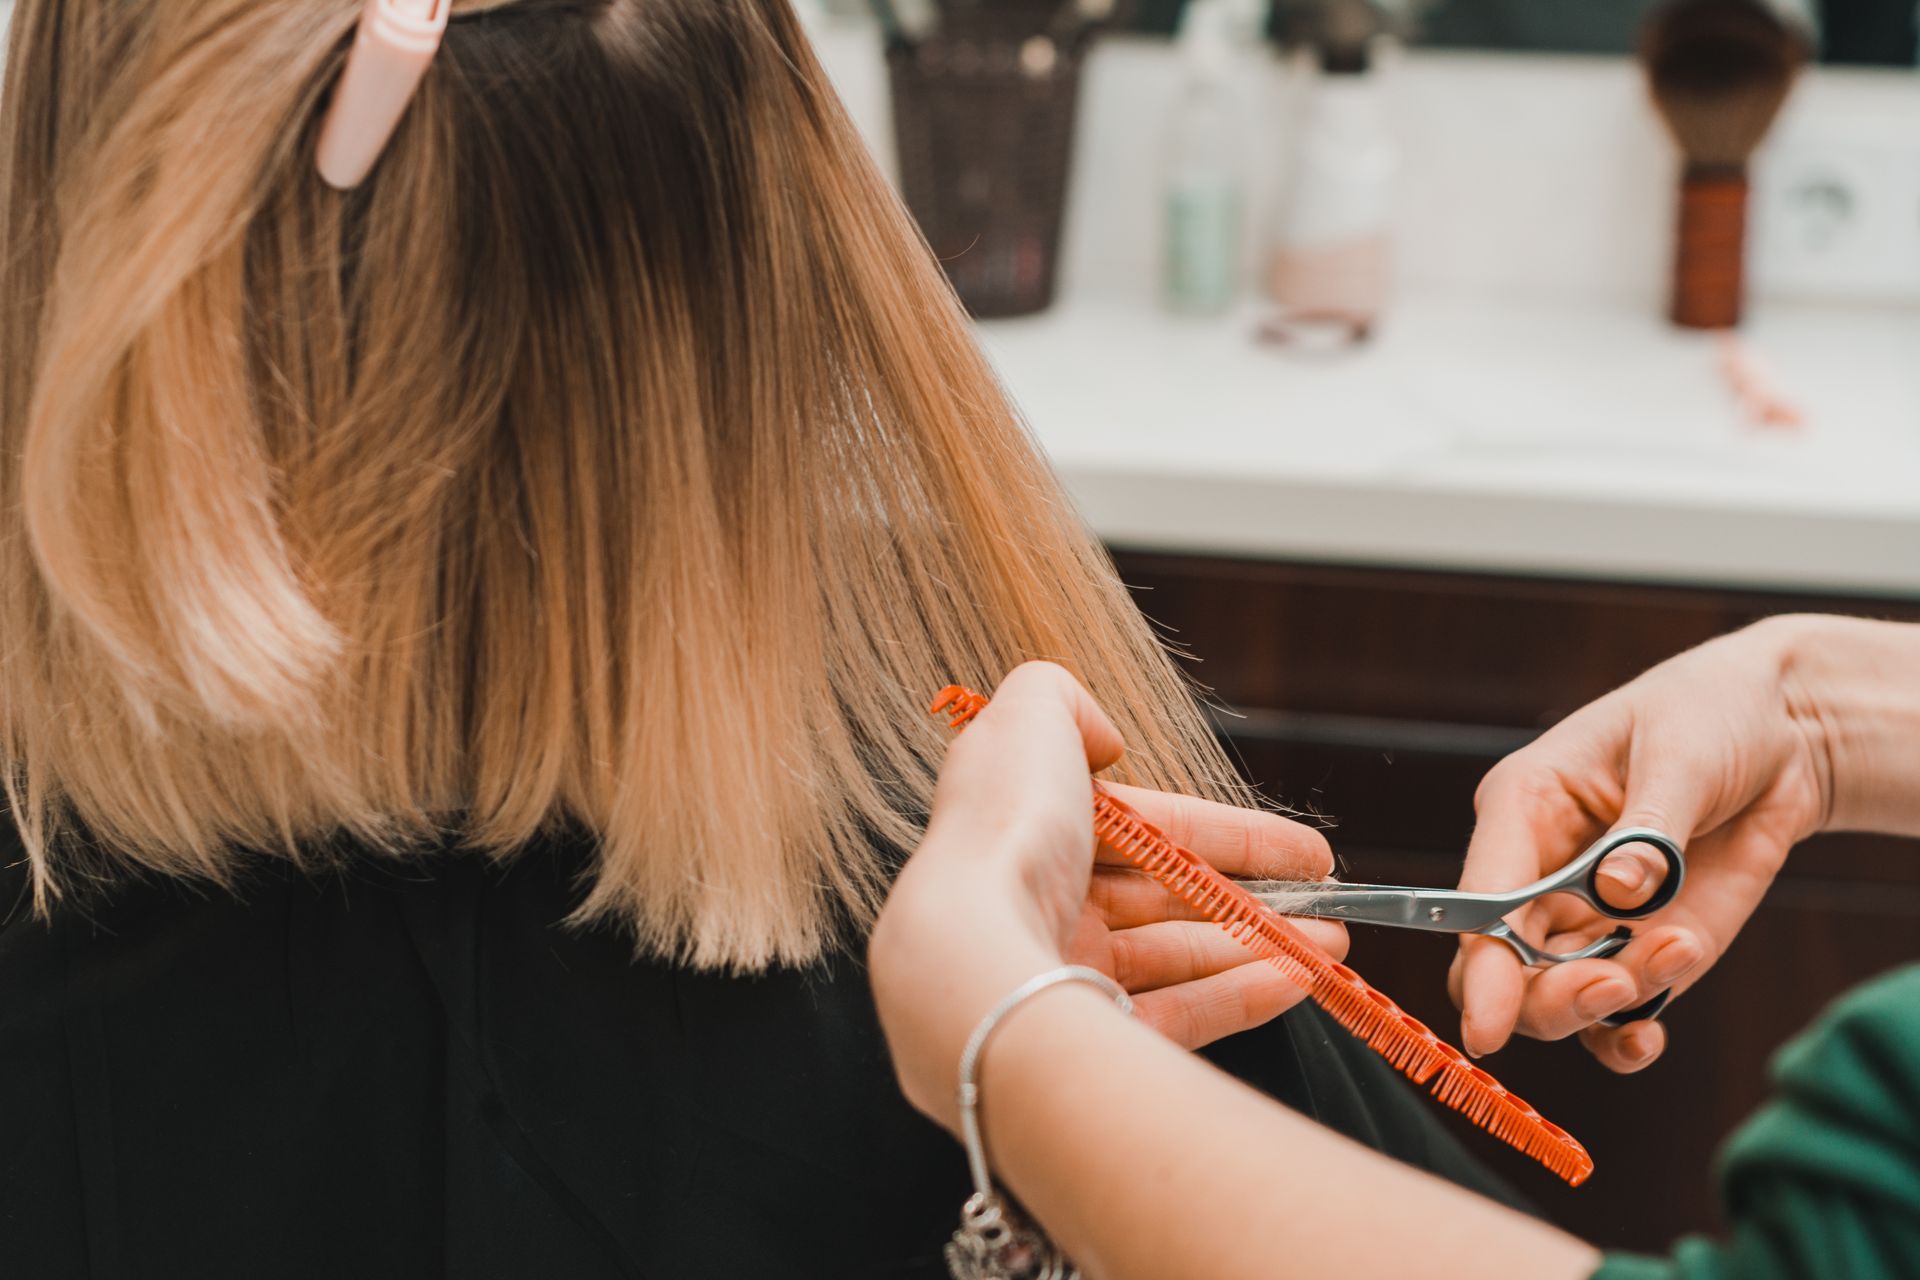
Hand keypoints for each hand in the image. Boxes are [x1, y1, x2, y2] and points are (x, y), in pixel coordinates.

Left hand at [869, 663, 1342, 1128]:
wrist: (967, 952)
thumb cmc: (1000, 830)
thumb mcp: (1026, 721)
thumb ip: (1061, 699)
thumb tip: (1105, 738)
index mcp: (1031, 836)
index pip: (1149, 831)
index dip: (1228, 834)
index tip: (1301, 849)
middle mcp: (1042, 906)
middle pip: (1165, 900)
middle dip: (1252, 899)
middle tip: (1324, 903)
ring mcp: (1062, 979)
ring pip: (1175, 960)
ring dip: (1259, 949)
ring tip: (1330, 945)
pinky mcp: (1081, 1039)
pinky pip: (1175, 1018)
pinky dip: (1239, 998)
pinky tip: (1297, 981)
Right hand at [1451, 617, 1836, 1072]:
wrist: (1781, 731)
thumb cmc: (1710, 713)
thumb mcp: (1680, 751)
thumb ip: (1649, 825)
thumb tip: (1618, 890)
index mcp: (1524, 807)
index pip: (1482, 896)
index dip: (1482, 964)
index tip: (1487, 1026)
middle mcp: (1540, 871)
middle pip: (1503, 966)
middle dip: (1551, 994)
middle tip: (1618, 984)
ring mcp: (1589, 916)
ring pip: (1555, 997)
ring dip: (1608, 1003)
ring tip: (1679, 949)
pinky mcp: (1640, 946)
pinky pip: (1613, 1015)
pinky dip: (1623, 1039)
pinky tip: (1647, 1037)